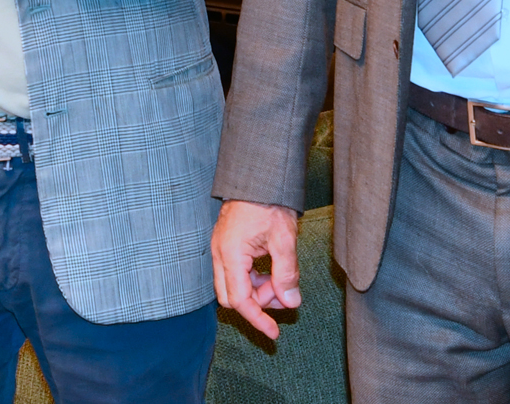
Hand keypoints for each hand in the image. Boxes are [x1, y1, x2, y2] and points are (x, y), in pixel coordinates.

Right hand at [211, 199, 301, 338]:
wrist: (258, 177)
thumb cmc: (269, 203)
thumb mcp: (284, 239)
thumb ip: (286, 273)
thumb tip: (290, 302)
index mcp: (230, 254)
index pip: (240, 300)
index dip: (257, 319)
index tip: (274, 332)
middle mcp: (220, 254)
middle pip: (231, 297)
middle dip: (257, 303)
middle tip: (283, 294)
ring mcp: (220, 249)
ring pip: (233, 286)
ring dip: (257, 290)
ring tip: (281, 280)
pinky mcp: (226, 245)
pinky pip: (236, 273)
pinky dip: (253, 279)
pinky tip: (271, 270)